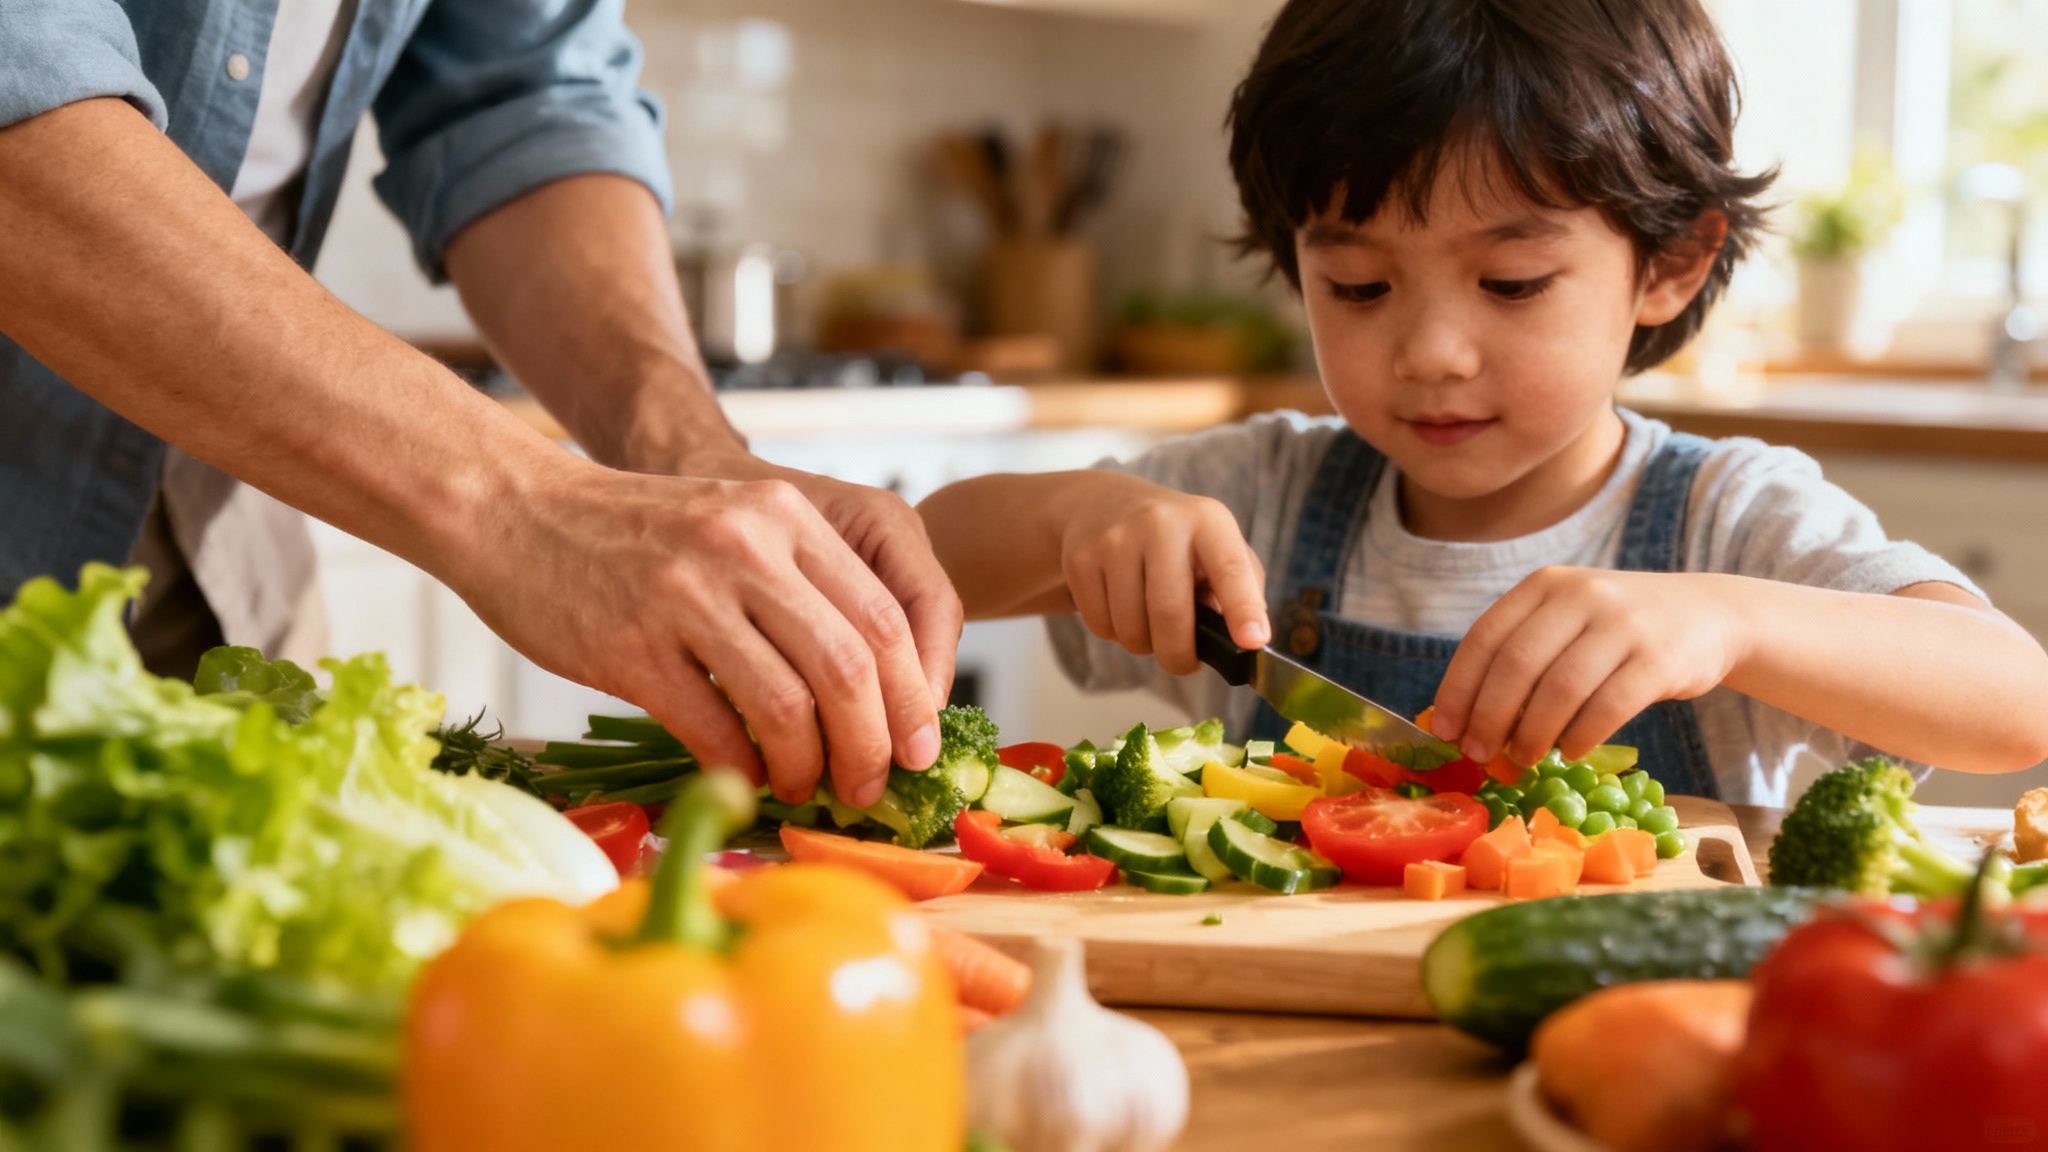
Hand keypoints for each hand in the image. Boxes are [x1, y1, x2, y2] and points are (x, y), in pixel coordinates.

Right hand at [446, 454, 944, 807]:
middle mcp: (746, 547)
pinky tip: (742, 778)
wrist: (516, 508)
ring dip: (807, 766)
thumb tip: (874, 696)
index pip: (886, 617)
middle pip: (850, 668)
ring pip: (789, 706)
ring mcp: (687, 596)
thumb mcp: (734, 525)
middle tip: (870, 786)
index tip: (919, 749)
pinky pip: (712, 728)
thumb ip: (801, 587)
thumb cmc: (632, 534)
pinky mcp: (632, 646)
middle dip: (873, 745)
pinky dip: (739, 768)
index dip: (912, 697)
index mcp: (786, 518)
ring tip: (802, 786)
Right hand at [1058, 474, 1269, 674]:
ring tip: (1147, 621)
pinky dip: (1113, 632)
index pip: (1230, 568)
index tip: (1252, 642)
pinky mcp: (1080, 558)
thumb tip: (1247, 638)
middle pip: (1170, 614)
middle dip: (1178, 655)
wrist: (1100, 504)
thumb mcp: (1215, 546)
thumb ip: (1242, 587)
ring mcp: (1115, 538)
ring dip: (1142, 644)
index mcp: (1207, 520)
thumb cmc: (1173, 539)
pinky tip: (1119, 606)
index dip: (1243, 609)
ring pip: (1130, 629)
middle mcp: (1161, 522)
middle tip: (1182, 661)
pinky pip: (1100, 626)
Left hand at [1427, 568, 1750, 764]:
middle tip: (1479, 754)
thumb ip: (1521, 656)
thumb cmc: (1616, 630)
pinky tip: (1570, 750)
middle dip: (1489, 718)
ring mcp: (1623, 623)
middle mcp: (1580, 595)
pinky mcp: (1661, 657)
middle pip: (1517, 665)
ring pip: (1560, 689)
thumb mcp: (1566, 622)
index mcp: (1544, 585)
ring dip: (1533, 734)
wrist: (1707, 614)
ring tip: (1523, 758)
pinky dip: (1581, 736)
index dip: (1459, 689)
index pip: (1485, 638)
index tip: (1446, 731)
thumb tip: (1466, 721)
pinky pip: (1608, 707)